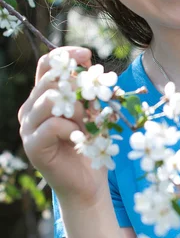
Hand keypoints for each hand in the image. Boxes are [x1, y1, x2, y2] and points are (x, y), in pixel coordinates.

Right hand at [18, 46, 109, 207]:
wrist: (87, 183)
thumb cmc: (91, 144)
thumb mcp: (94, 111)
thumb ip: (88, 89)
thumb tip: (87, 61)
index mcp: (42, 97)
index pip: (46, 65)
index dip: (65, 55)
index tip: (86, 54)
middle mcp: (30, 109)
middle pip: (48, 80)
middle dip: (76, 87)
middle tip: (93, 103)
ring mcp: (28, 128)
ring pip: (50, 100)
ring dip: (77, 110)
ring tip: (87, 124)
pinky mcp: (32, 146)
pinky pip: (53, 125)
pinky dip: (73, 128)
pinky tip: (80, 138)